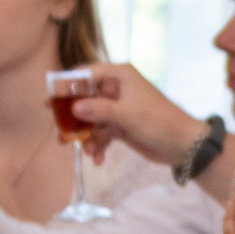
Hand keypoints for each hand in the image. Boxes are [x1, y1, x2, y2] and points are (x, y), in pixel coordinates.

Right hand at [68, 62, 208, 167]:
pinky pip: (102, 133)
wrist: (185, 146)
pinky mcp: (122, 126)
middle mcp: (117, 88)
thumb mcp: (128, 115)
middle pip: (84, 99)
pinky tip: (98, 158)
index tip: (49, 101)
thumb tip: (74, 108)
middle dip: (73, 118)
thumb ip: (99, 110)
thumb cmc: (160, 122)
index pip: (85, 75)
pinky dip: (98, 145)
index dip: (66, 87)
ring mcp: (119, 108)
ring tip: (86, 151)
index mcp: (120, 75)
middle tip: (60, 134)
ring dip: (86, 136)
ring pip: (91, 119)